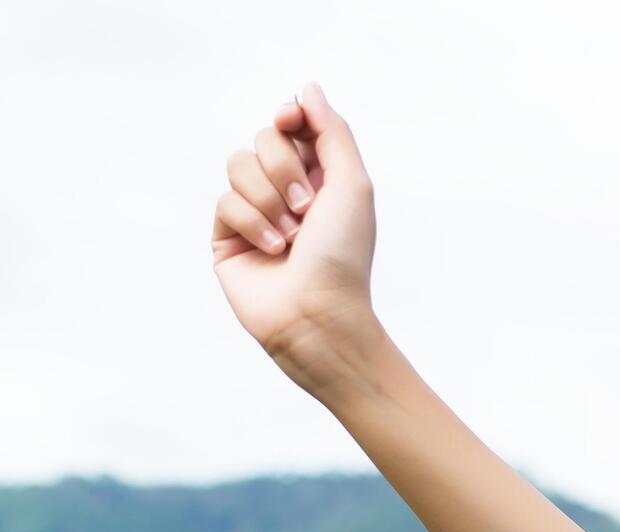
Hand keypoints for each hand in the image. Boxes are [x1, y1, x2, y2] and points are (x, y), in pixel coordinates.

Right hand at [210, 82, 380, 387]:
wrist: (317, 313)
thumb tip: (308, 88)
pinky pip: (225, 200)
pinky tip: (272, 250)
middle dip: (284, 170)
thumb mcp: (352, 185)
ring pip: (238, 165)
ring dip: (269, 200)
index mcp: (320, 177)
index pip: (292, 125)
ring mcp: (254, 210)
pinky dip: (252, 223)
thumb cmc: (343, 255)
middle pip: (263, 139)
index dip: (289, 118)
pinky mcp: (227, 233)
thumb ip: (332, 132)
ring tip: (291, 236)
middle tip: (306, 207)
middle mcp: (285, 190)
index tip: (291, 121)